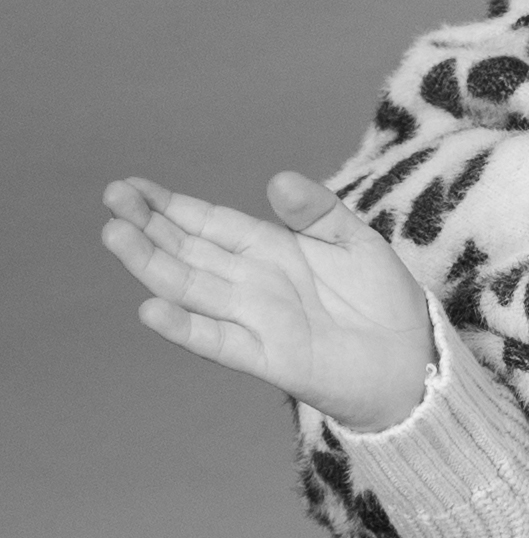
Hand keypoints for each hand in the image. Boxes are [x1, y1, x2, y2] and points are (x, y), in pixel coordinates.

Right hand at [100, 173, 433, 433]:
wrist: (409, 357)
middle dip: (150, 226)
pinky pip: (217, 340)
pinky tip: (151, 308)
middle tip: (111, 199)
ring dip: (153, 264)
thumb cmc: (379, 298)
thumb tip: (277, 179)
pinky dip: (185, 326)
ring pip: (192, 288)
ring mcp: (254, 319)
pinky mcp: (268, 357)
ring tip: (116, 235)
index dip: (170, 206)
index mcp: (270, 250)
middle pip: (189, 251)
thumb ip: (317, 211)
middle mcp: (252, 283)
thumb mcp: (353, 239)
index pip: (209, 223)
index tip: (129, 187)